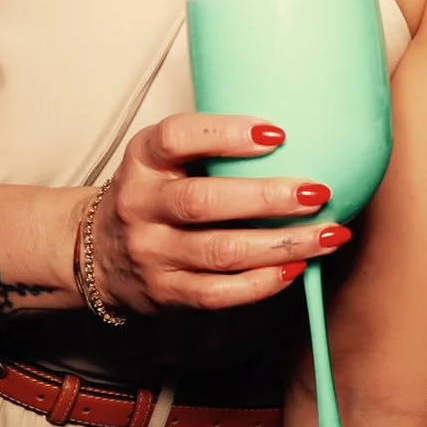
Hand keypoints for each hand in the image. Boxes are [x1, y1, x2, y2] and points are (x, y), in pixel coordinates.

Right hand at [95, 114, 346, 313]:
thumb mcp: (164, 158)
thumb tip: (299, 134)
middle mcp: (141, 205)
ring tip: (328, 234)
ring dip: (281, 244)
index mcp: (142, 159)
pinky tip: (297, 267)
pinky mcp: (165, 292)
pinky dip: (263, 282)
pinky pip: (218, 293)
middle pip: (203, 201)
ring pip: (220, 252)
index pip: (177, 138)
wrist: (97, 252)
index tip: (278, 134)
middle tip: (318, 191)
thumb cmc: (154, 193)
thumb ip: (211, 146)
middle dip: (267, 197)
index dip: (227, 134)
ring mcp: (151, 253)